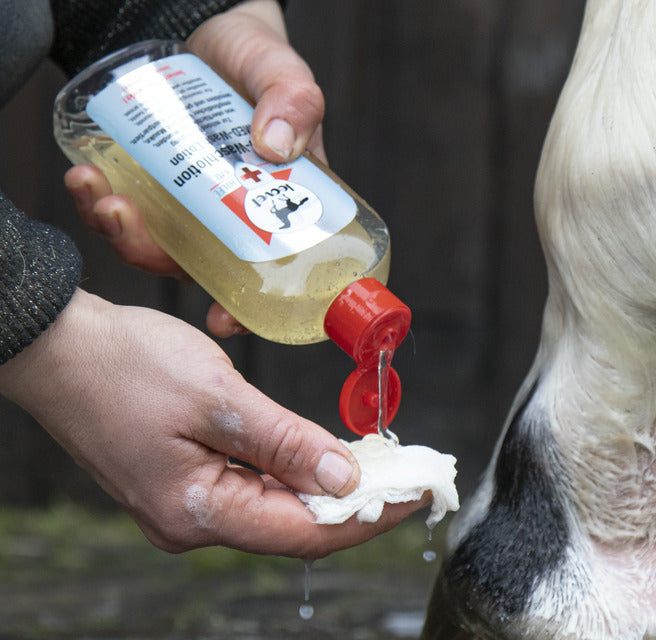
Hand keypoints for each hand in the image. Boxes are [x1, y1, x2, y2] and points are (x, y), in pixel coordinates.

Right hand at [0, 290, 426, 557]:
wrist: (55, 345)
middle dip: (357, 505)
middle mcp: (189, 523)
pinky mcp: (181, 482)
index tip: (418, 495)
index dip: (371, 517)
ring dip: (327, 488)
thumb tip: (346, 480)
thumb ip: (287, 443)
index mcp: (196, 512)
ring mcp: (182, 506)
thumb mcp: (220, 399)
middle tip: (410, 478)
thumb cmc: (125, 364)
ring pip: (275, 508)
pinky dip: (293, 474)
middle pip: (293, 527)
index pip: (307, 533)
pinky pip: (252, 489)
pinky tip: (322, 455)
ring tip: (381, 467)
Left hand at [63, 0, 326, 337]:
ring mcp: (190, 200)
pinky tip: (87, 177)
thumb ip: (295, 101)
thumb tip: (276, 145)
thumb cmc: (261, 60)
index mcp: (280, 207)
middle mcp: (233, 214)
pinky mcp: (154, 179)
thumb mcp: (287, 75)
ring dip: (120, 231)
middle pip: (198, 263)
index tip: (223, 320)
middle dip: (157, 259)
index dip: (245, 304)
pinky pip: (128, 206)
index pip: (270, 270)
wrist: (214, 30)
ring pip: (157, 240)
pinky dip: (101, 201)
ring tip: (97, 194)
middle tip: (127, 224)